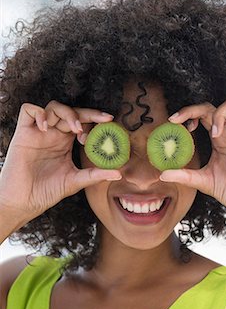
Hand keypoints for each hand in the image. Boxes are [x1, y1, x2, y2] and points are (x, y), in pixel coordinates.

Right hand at [0, 100, 121, 220]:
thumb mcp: (75, 181)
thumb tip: (119, 173)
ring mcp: (38, 132)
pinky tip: (46, 127)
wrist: (24, 202)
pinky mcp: (23, 134)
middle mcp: (53, 134)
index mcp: (65, 142)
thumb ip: (95, 175)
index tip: (109, 127)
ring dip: (68, 114)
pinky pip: (28, 110)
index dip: (95, 121)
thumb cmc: (47, 191)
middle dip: (88, 113)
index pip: (83, 122)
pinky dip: (39, 113)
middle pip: (71, 112)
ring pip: (53, 107)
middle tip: (104, 119)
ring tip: (76, 130)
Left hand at [160, 97, 225, 216]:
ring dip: (221, 113)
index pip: (201, 115)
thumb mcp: (202, 180)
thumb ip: (183, 175)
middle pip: (213, 106)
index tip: (173, 122)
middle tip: (181, 122)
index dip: (188, 113)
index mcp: (217, 137)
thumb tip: (162, 175)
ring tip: (216, 133)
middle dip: (195, 109)